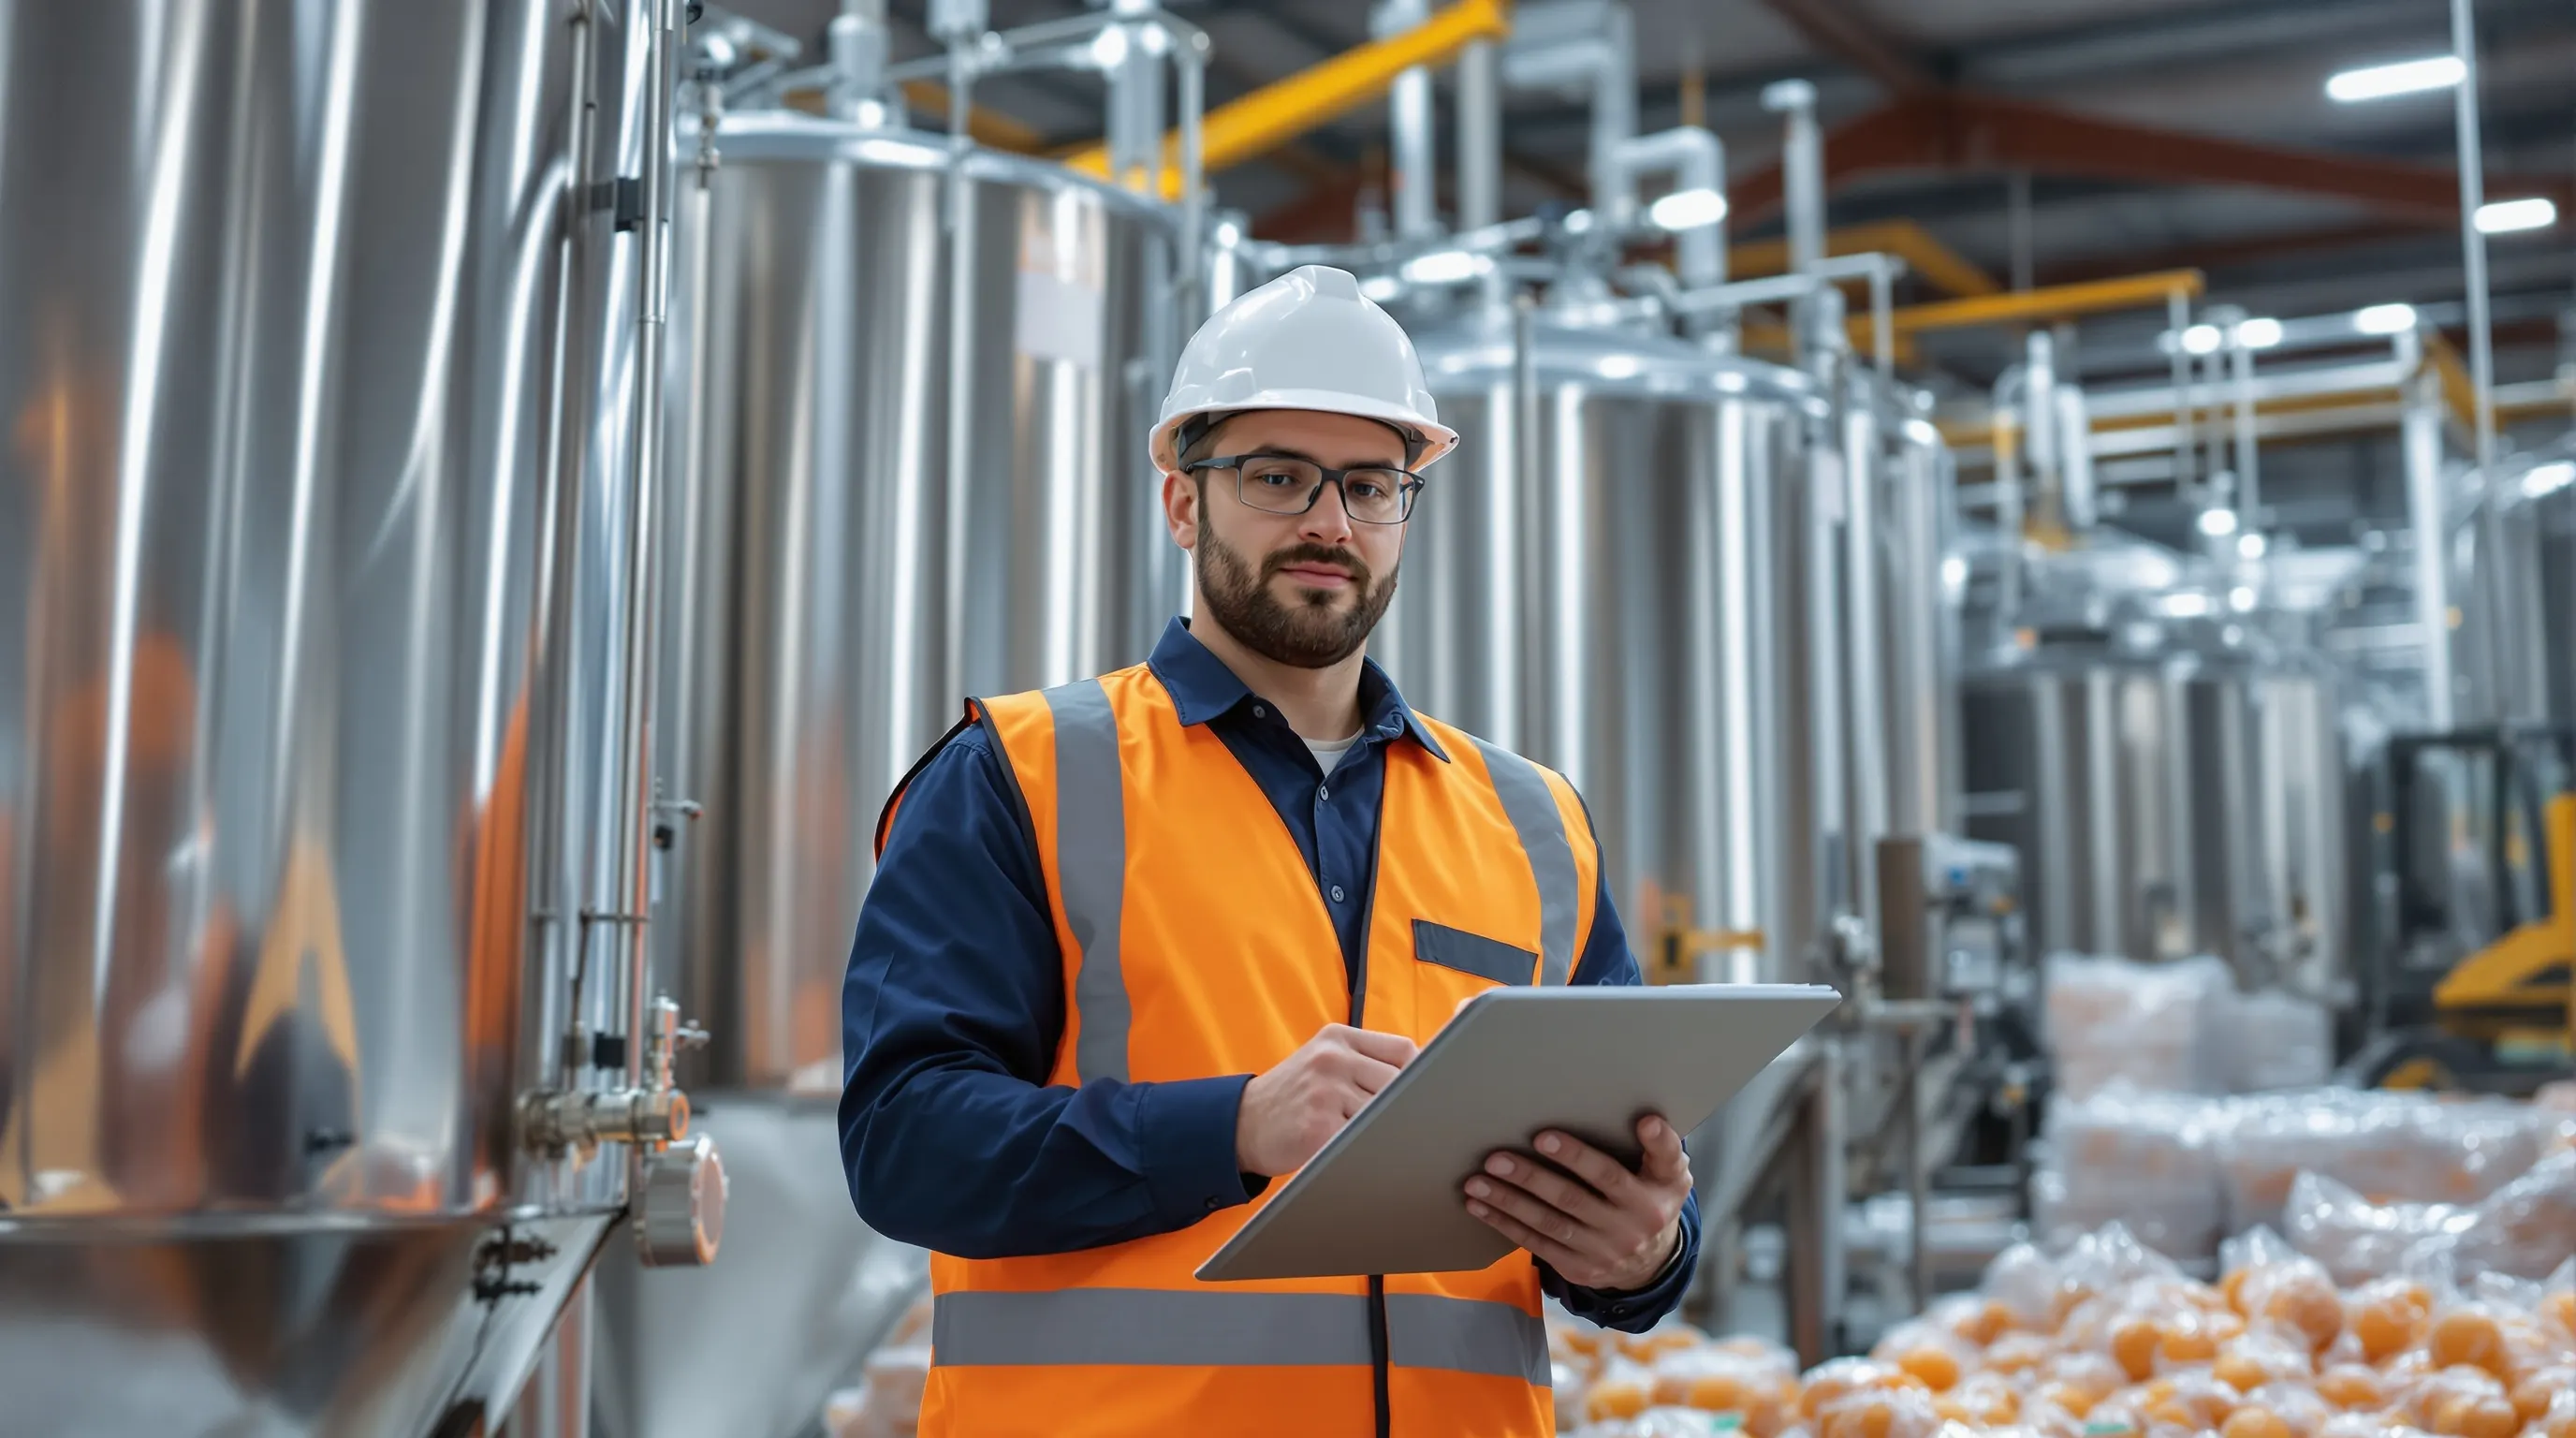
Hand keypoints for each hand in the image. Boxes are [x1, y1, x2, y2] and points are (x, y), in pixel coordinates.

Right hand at [1235, 1024, 1418, 1176]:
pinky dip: (1363, 1146)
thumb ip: (1364, 1061)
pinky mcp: (1319, 1126)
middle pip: (1399, 1082)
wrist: (1241, 1124)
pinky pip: (1362, 1138)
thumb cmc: (1293, 1096)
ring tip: (1366, 1135)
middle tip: (1394, 1121)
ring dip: (1380, 1128)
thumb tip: (1422, 1076)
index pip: (1402, 1049)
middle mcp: (1332, 1058)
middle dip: (1401, 1105)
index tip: (1418, 1093)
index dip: (1418, 1074)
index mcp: (1337, 1037)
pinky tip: (1351, 1149)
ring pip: (1384, 1112)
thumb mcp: (1323, 1062)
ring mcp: (1325, 1091)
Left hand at [1462, 1116, 1690, 1291]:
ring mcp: (1602, 1252)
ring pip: (1549, 1223)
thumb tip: (1647, 1120)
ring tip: (1477, 1182)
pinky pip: (1538, 1244)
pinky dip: (1506, 1225)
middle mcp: (1626, 1228)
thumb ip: (1663, 1147)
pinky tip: (1481, 1207)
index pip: (1611, 1175)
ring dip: (1509, 1202)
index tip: (1545, 1136)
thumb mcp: (1672, 1174)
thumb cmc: (1655, 1199)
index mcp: (1649, 1198)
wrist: (1654, 1264)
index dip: (1579, 1157)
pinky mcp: (1579, 1269)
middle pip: (1571, 1199)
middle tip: (1495, 1158)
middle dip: (1530, 1177)